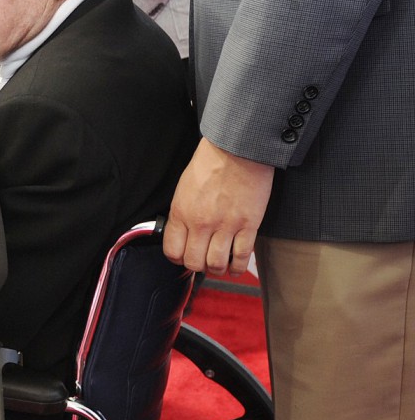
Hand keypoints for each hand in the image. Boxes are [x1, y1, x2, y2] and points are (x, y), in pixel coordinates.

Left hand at [164, 137, 275, 274]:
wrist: (238, 150)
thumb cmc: (211, 164)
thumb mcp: (184, 188)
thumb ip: (182, 213)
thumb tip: (182, 232)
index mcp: (181, 213)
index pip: (172, 251)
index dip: (178, 259)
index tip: (184, 257)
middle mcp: (201, 223)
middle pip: (194, 262)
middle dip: (198, 266)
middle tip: (203, 262)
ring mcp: (225, 226)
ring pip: (217, 264)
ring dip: (218, 269)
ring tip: (220, 265)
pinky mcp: (248, 225)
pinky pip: (242, 256)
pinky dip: (238, 267)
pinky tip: (236, 267)